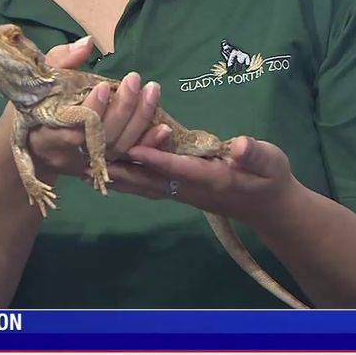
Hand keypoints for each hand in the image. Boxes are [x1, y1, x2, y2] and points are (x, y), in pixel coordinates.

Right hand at [23, 36, 171, 180]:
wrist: (33, 147)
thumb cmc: (37, 106)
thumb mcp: (41, 80)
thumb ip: (62, 60)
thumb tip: (87, 43)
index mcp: (50, 131)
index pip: (76, 124)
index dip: (93, 107)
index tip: (107, 85)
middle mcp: (71, 153)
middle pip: (103, 137)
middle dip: (123, 109)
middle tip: (135, 80)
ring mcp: (88, 164)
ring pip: (118, 148)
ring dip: (140, 121)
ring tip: (153, 92)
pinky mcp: (103, 168)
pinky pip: (128, 160)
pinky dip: (147, 144)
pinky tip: (164, 128)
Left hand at [106, 136, 304, 226]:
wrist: (269, 207)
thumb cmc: (270, 178)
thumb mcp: (271, 161)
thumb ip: (255, 154)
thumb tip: (239, 147)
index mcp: (212, 179)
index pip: (179, 168)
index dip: (156, 158)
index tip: (132, 147)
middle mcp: (190, 189)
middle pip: (149, 181)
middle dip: (120, 171)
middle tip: (88, 161)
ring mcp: (182, 192)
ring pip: (143, 185)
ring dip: (116, 176)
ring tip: (84, 167)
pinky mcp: (178, 189)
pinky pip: (147, 183)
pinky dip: (126, 176)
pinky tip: (106, 168)